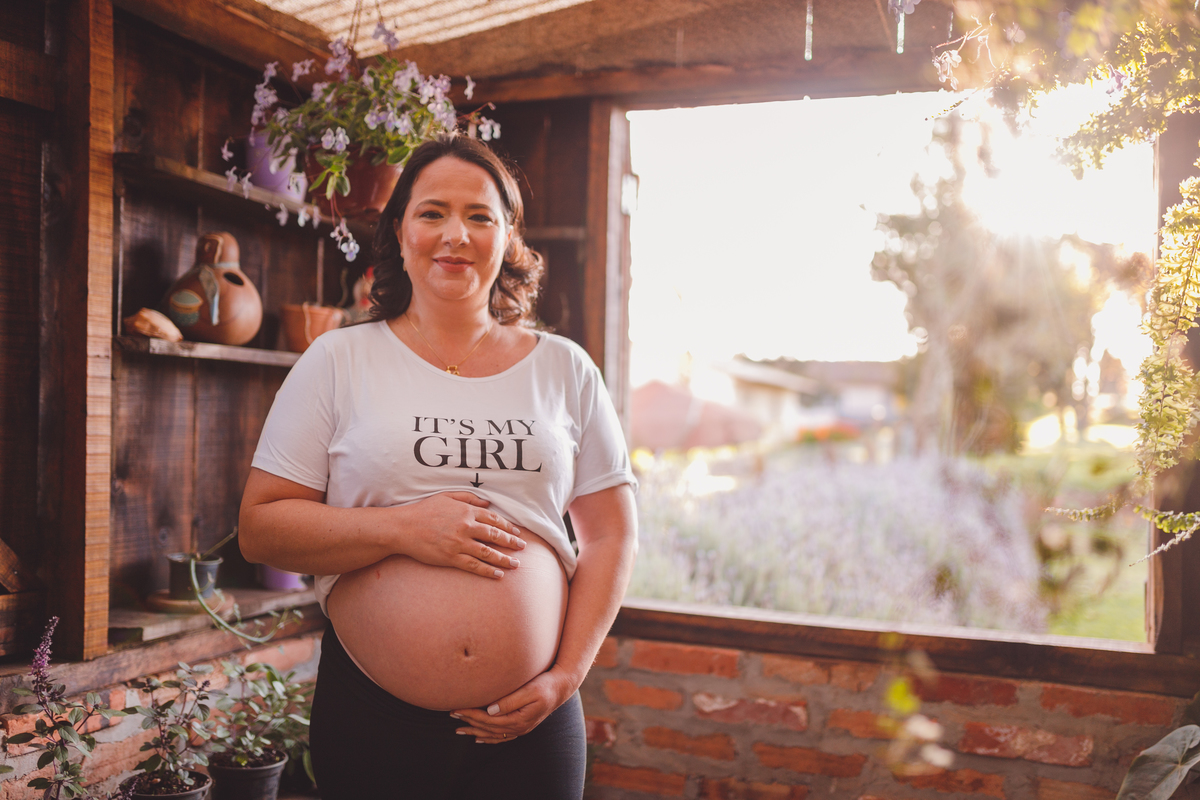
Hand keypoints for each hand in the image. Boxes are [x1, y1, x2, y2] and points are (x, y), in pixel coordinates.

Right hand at [402, 492, 524, 577]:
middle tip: (523, 548)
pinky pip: (474, 566)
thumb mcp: (446, 497)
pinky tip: (498, 574)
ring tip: (516, 564)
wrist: (403, 527)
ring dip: (504, 559)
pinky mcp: (451, 558)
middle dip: (511, 542)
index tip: (517, 532)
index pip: (493, 519)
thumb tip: (487, 503)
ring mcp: (459, 543)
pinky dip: (488, 571)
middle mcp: (466, 527)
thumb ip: (468, 498)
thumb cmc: (423, 510)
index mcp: (466, 511)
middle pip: (495, 535)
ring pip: (488, 552)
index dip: (507, 526)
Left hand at [450, 668, 572, 743]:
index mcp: (518, 719)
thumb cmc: (546, 685)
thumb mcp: (529, 690)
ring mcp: (520, 729)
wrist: (561, 687)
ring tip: (459, 729)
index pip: (488, 719)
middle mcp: (518, 728)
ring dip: (475, 731)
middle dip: (469, 721)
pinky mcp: (522, 725)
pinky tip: (479, 738)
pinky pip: (501, 736)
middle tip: (452, 714)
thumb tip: (490, 710)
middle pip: (488, 728)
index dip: (471, 714)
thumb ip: (510, 700)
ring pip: (493, 734)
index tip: (457, 709)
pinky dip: (488, 738)